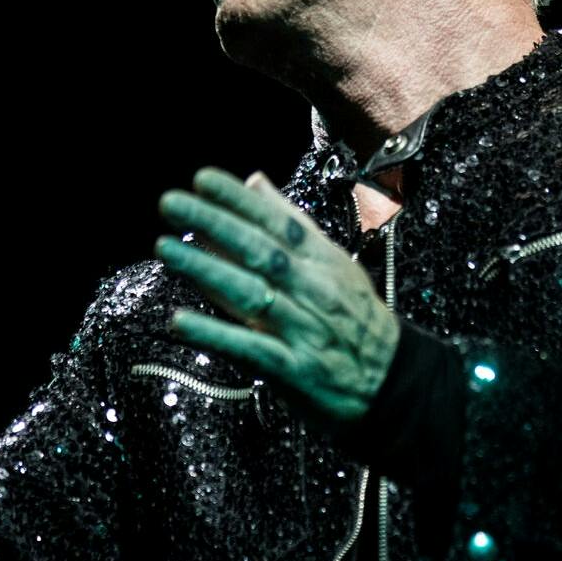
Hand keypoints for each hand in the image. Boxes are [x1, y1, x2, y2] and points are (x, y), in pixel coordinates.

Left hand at [155, 167, 400, 425]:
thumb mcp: (334, 263)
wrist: (394, 381)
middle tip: (171, 203)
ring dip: (206, 270)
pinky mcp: (296, 369)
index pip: (279, 222)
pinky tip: (179, 321)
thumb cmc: (357, 319)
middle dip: (215, 223)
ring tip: (166, 248)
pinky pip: (251, 349)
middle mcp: (316, 290)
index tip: (202, 179)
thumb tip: (255, 181)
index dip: (240, 200)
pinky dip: (216, 334)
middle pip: (261, 251)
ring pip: (252, 293)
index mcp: (325, 262)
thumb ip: (292, 223)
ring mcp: (306, 329)